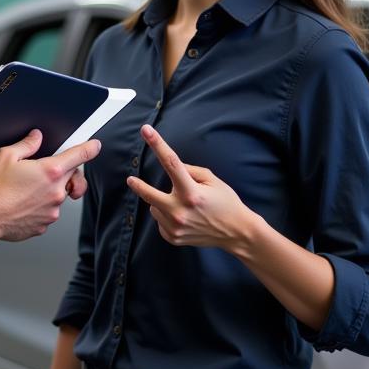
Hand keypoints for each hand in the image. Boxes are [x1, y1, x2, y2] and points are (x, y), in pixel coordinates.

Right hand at [0, 130, 99, 241]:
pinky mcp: (43, 225)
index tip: (94, 146)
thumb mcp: (6, 156)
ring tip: (25, 190)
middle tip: (49, 171)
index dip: (89, 148)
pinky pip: (47, 213)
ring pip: (58, 197)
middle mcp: (55, 192)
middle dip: (65, 173)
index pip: (78, 155)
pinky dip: (39, 208)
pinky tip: (21, 204)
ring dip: (48, 191)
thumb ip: (26, 145)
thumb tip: (35, 138)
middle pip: (72, 177)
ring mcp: (51, 211)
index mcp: (49, 171)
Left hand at [126, 125, 255, 251]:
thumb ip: (190, 171)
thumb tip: (171, 166)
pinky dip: (166, 217)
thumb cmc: (226, 202)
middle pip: (149, 194)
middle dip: (138, 185)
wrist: (237, 232)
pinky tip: (183, 218)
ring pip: (155, 208)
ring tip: (182, 206)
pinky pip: (160, 222)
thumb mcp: (213, 180)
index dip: (157, 144)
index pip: (171, 162)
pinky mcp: (174, 237)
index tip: (146, 131)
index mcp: (191, 192)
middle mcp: (181, 211)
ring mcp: (176, 227)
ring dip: (162, 203)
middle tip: (131, 179)